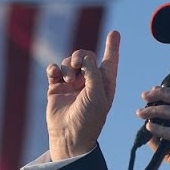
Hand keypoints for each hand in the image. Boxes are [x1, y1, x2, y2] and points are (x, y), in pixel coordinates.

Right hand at [47, 30, 119, 160]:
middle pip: (86, 56)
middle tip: (78, 65)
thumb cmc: (89, 118)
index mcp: (104, 84)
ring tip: (68, 79)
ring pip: (69, 62)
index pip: (109, 61)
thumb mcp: (97, 94)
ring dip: (68, 66)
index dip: (112, 47)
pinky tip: (55, 74)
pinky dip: (54, 68)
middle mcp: (89, 82)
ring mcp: (72, 84)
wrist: (69, 136)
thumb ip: (93, 71)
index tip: (115, 33)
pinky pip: (54, 69)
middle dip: (81, 55)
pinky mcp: (56, 87)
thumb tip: (83, 57)